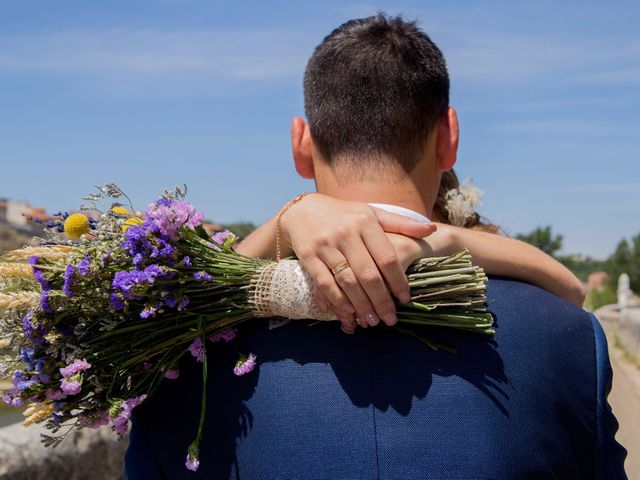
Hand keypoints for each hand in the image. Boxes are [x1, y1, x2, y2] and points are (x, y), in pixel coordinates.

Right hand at [279, 194, 436, 332]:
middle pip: (368, 274)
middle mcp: (346, 232)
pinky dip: (336, 299)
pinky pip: (324, 282)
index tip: (405, 299)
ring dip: (360, 305)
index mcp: (366, 221)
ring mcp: (326, 244)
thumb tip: (431, 229)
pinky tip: (347, 312)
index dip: (397, 280)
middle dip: (380, 300)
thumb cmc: (345, 215)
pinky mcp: (308, 255)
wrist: (303, 209)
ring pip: (347, 281)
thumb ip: (401, 223)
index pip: (387, 256)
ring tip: (371, 321)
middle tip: (389, 320)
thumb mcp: (372, 213)